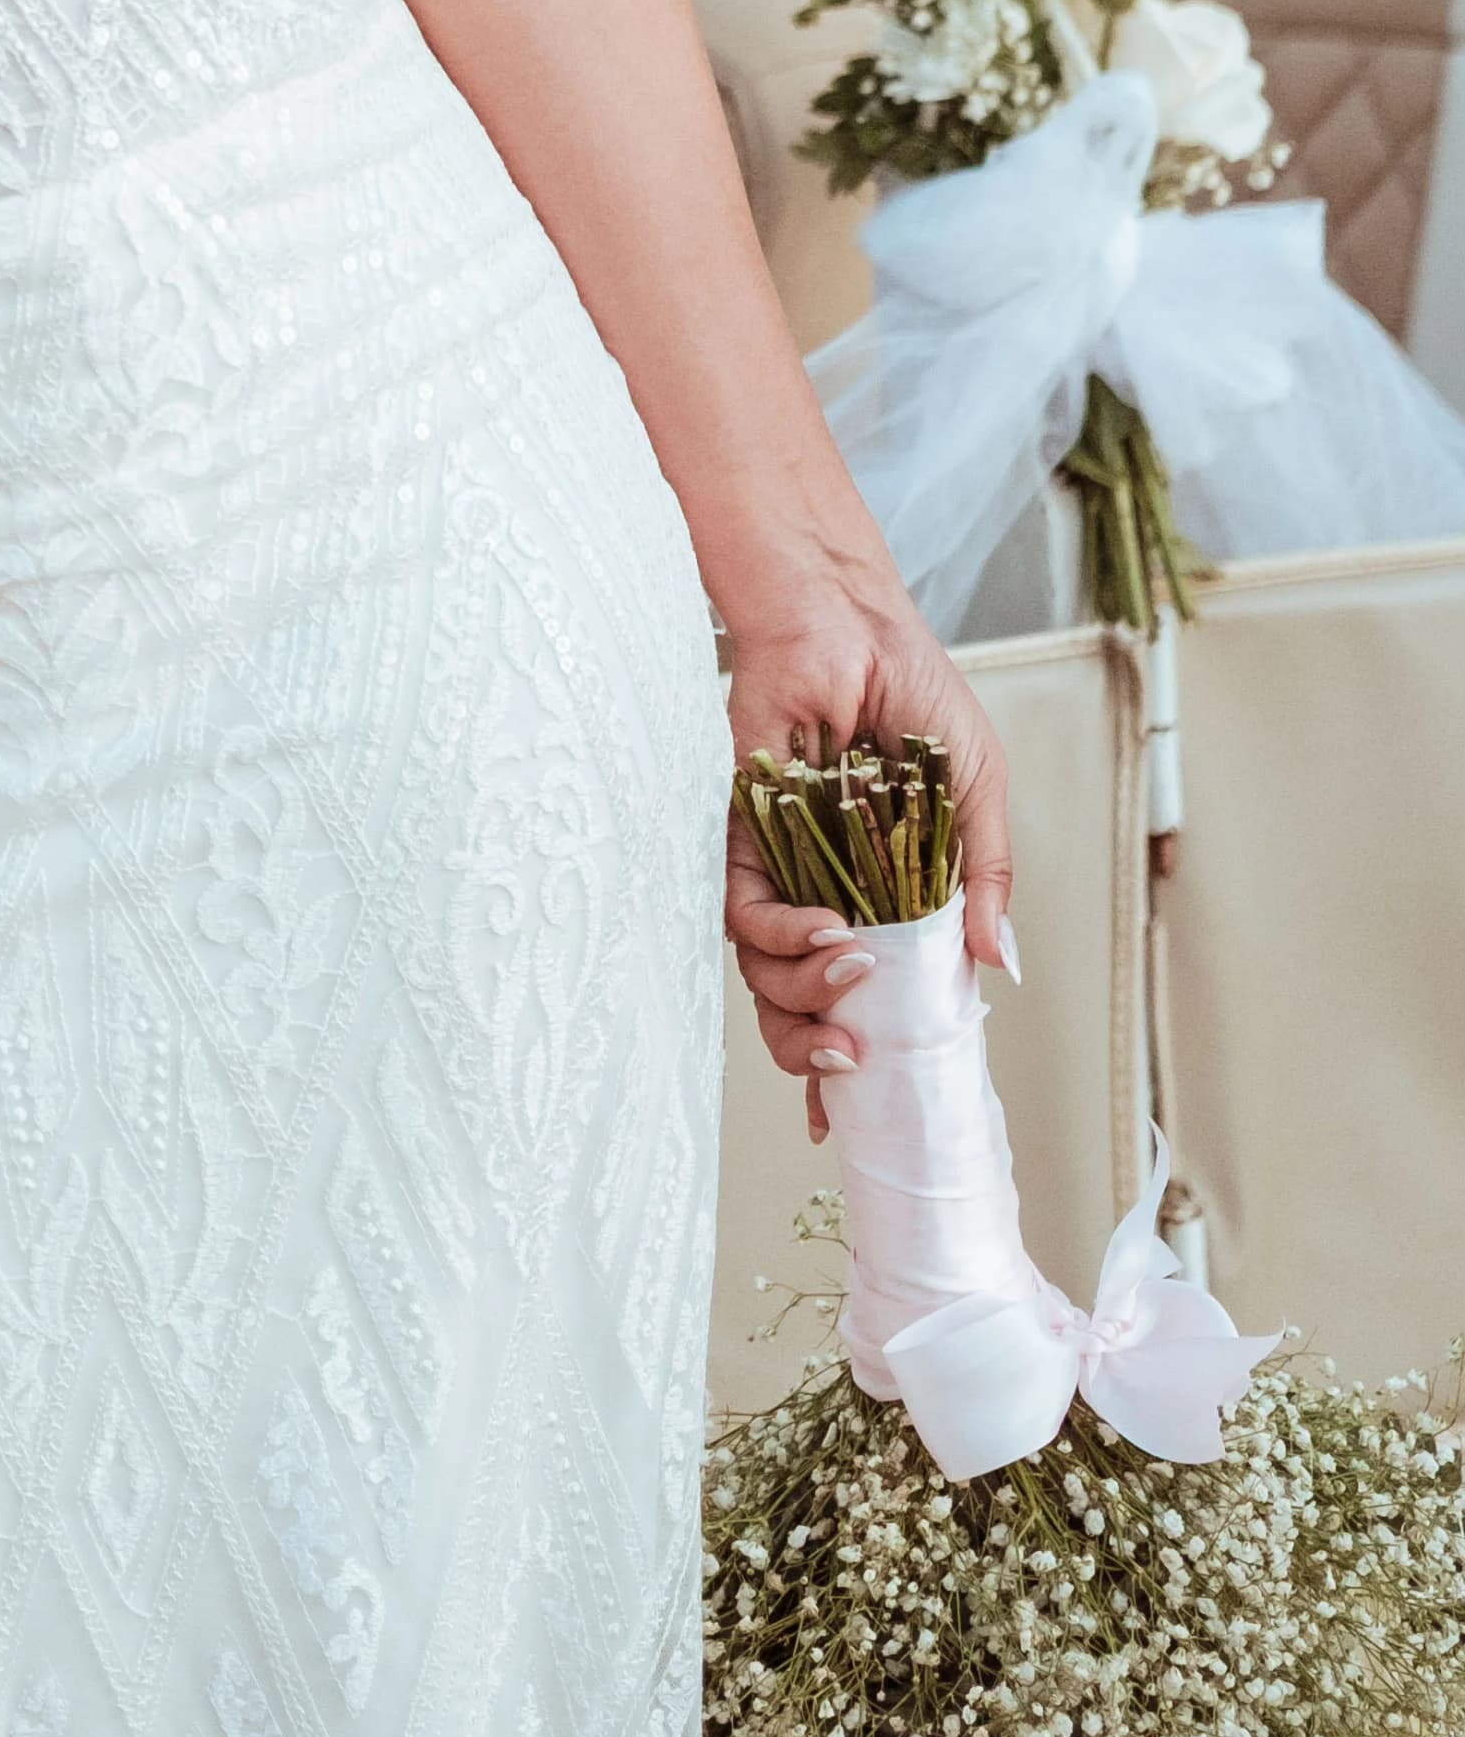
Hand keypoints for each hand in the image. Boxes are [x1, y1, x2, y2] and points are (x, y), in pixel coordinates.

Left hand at [721, 573, 1013, 1144]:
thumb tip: (999, 967)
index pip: (863, 999)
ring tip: (854, 969)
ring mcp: (778, 872)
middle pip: (801, 1009)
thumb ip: (986, 879)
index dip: (861, 1064)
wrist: (849, 620)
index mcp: (881, 901)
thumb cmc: (911, 691)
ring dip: (809, 991)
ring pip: (766, 975)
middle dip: (819, 1057)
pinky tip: (825, 929)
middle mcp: (822, 897)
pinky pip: (742, 913)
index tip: (869, 1116)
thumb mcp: (978, 792)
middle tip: (857, 1060)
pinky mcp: (737, 839)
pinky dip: (782, 934)